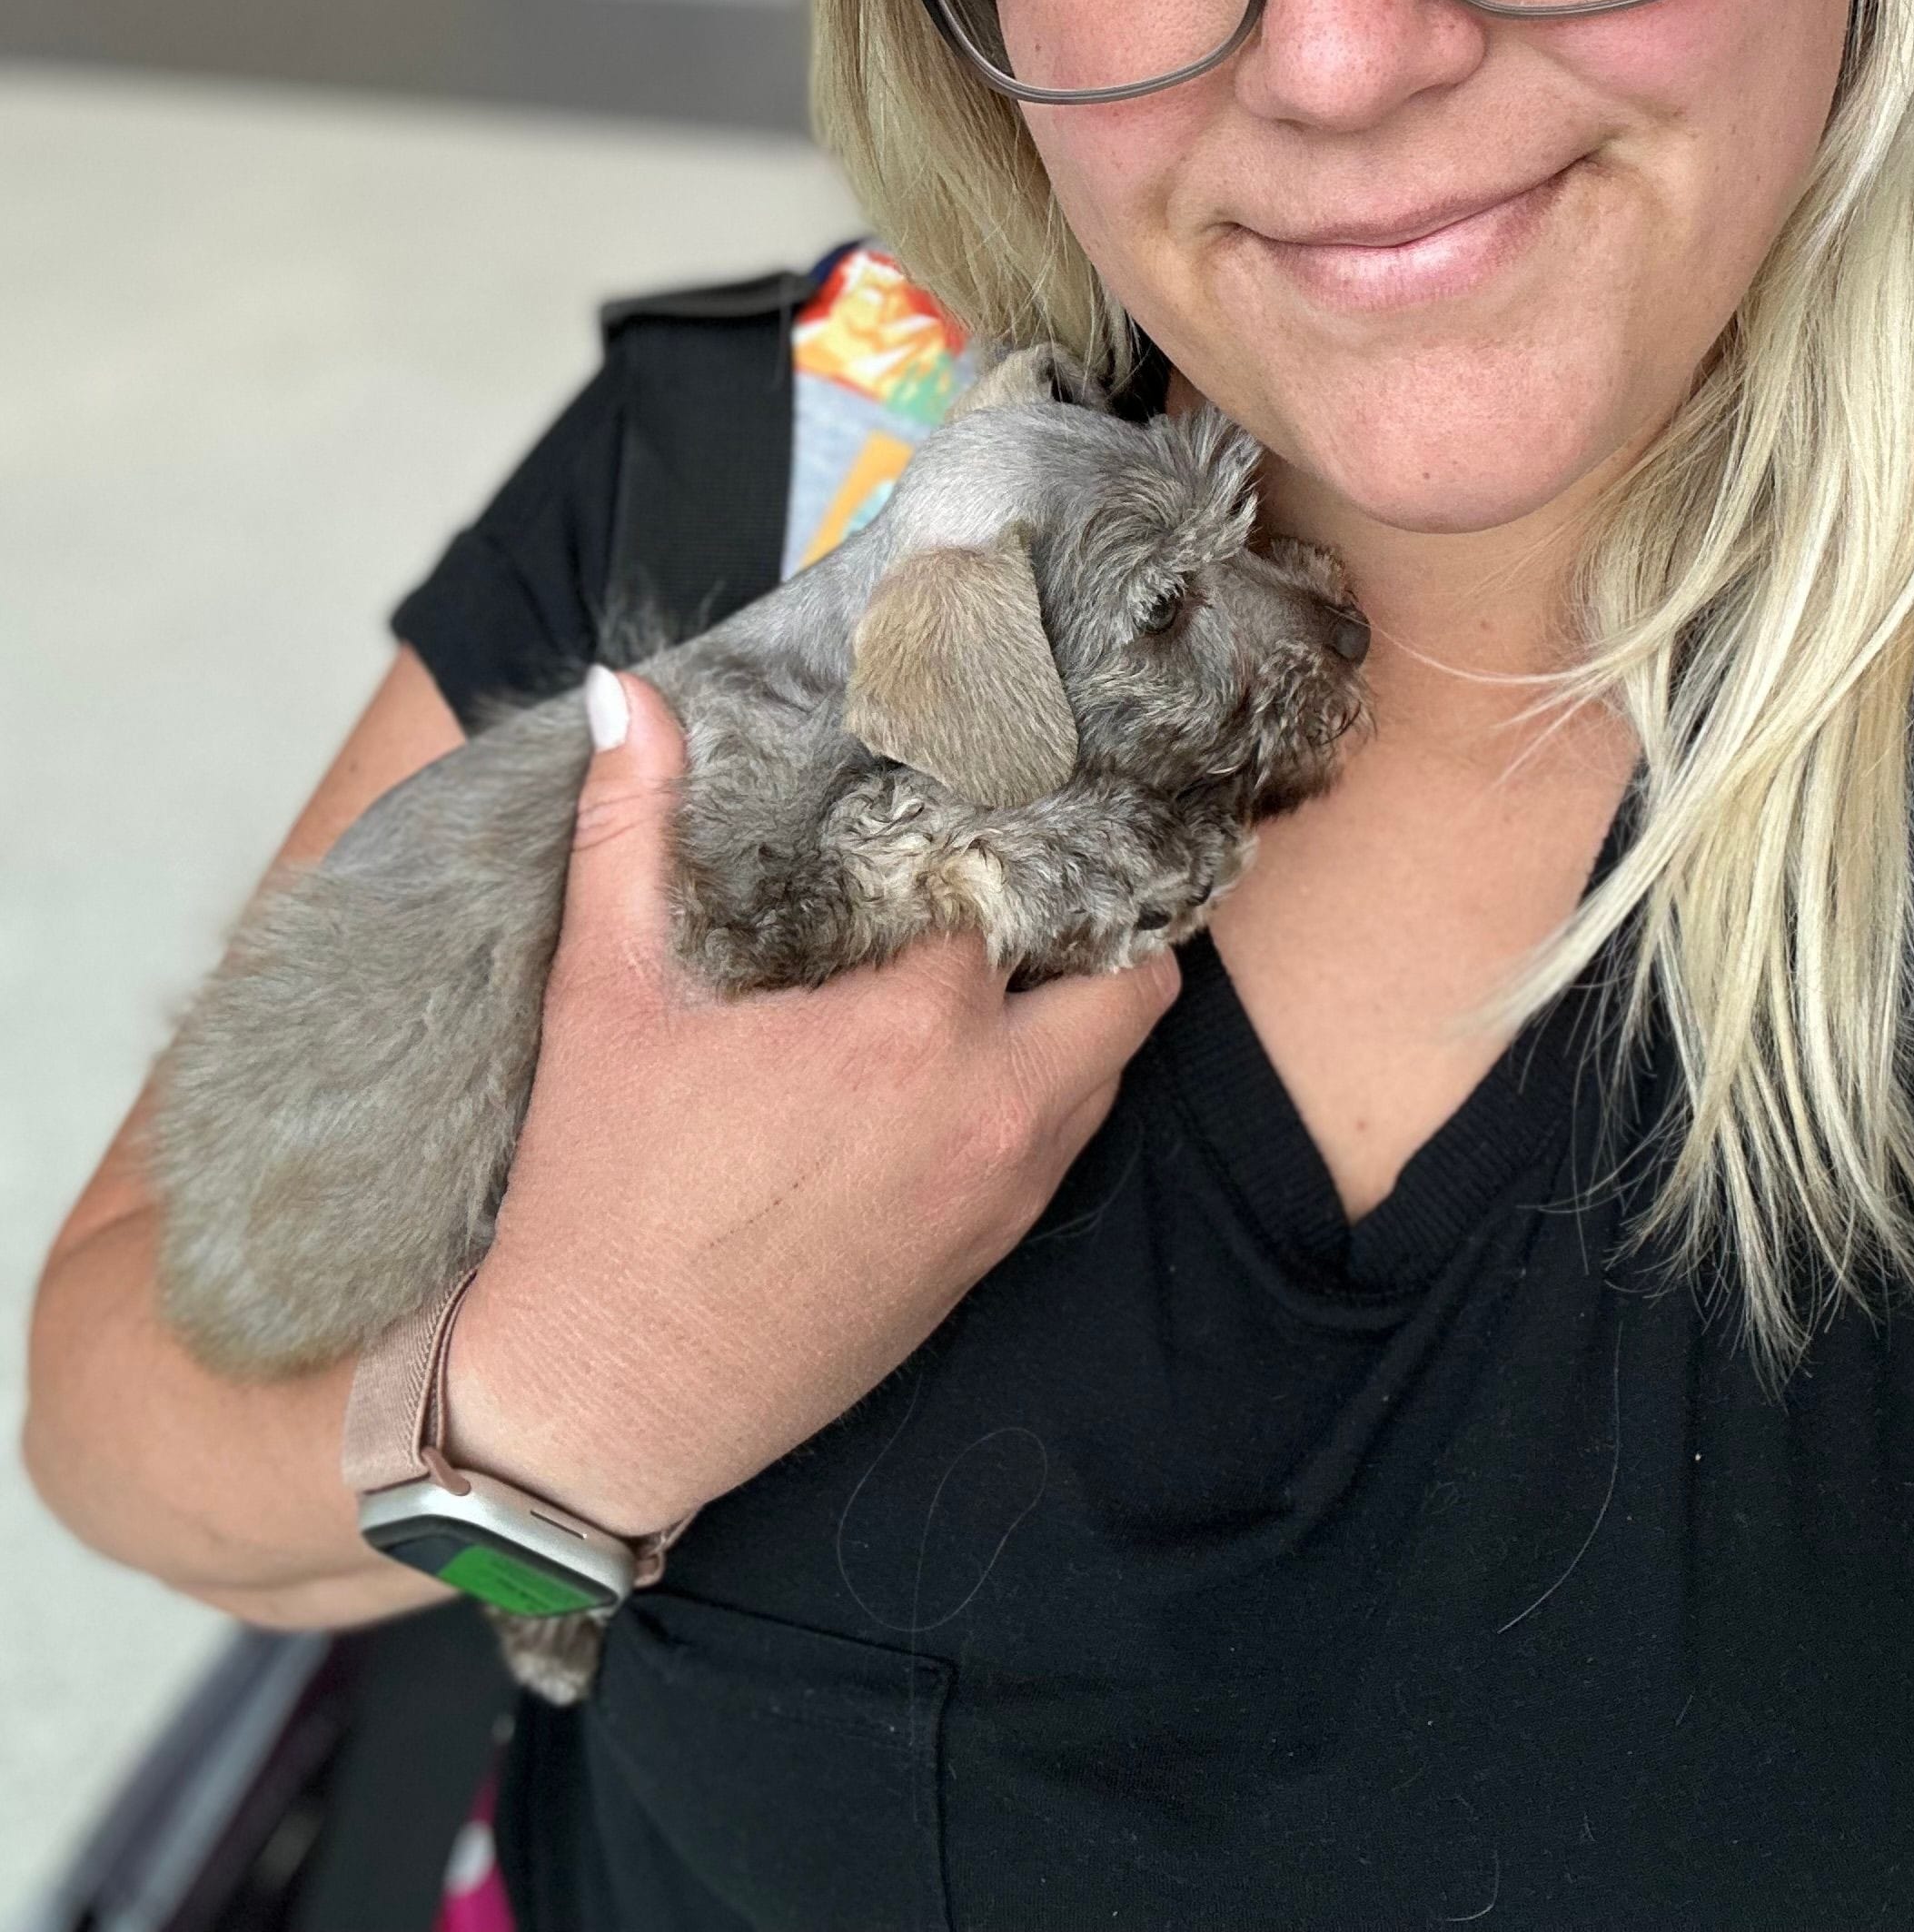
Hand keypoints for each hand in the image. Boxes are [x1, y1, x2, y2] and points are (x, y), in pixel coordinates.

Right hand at [443, 668, 1178, 1539]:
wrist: (597, 1410)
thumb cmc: (599, 1200)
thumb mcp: (604, 996)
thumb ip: (630, 829)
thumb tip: (622, 691)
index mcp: (906, 1034)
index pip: (1018, 884)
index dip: (1004, 825)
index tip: (992, 780)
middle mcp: (987, 1114)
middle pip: (1127, 981)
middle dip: (1097, 917)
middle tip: (1031, 870)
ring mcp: (999, 1200)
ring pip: (1111, 1066)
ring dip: (1081, 1003)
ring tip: (1011, 948)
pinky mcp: (984, 1264)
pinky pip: (1066, 1144)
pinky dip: (1052, 1085)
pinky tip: (973, 1056)